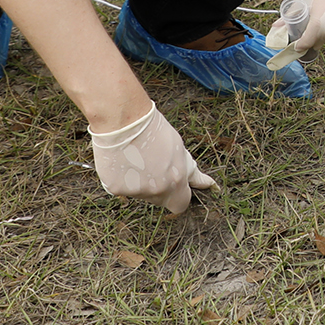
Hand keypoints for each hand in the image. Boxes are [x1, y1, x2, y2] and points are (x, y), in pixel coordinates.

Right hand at [89, 102, 215, 215]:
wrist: (123, 121)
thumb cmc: (153, 129)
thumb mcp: (179, 148)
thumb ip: (189, 171)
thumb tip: (209, 184)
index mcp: (177, 180)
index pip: (181, 204)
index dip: (178, 195)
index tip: (175, 186)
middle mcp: (157, 190)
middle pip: (159, 198)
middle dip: (158, 186)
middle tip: (151, 164)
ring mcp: (135, 191)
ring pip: (139, 192)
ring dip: (139, 181)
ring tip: (134, 157)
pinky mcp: (115, 188)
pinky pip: (121, 188)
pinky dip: (121, 178)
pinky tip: (121, 160)